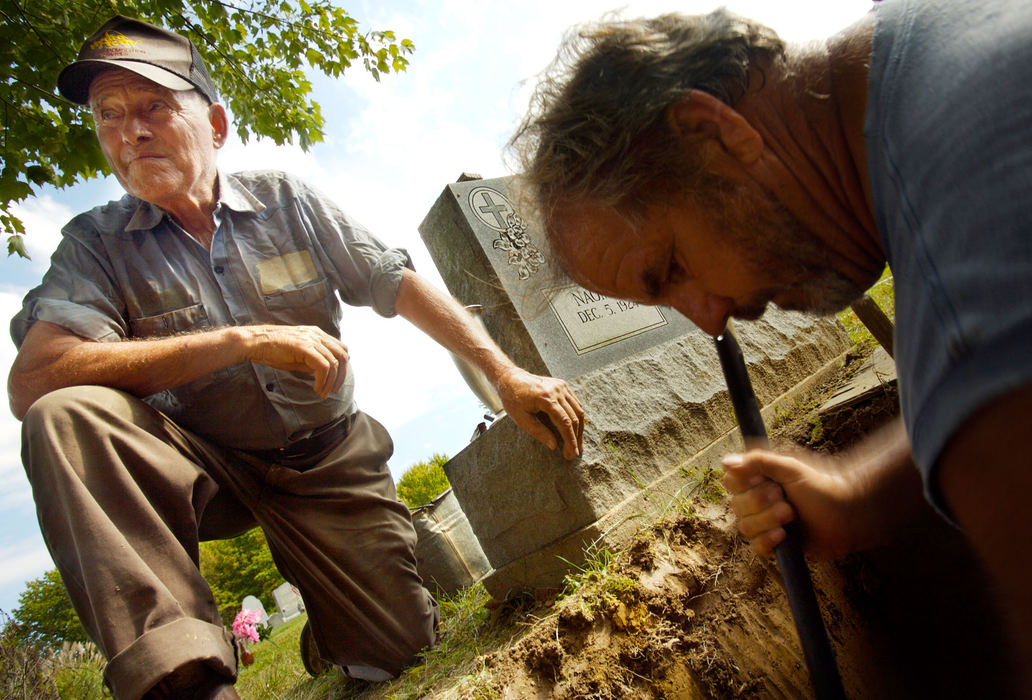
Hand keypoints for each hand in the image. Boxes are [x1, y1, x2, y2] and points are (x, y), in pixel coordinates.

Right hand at [240, 324, 348, 397]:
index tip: (335, 382)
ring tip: (322, 393)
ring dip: (330, 382)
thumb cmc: (273, 350)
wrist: (255, 342)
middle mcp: (317, 335)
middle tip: (333, 391)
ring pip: (334, 363)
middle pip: (342, 355)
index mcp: (317, 334)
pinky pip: (323, 367)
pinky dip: (322, 381)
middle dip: (341, 376)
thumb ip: (313, 361)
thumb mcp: (298, 355)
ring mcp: (311, 340)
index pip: (340, 348)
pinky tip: (316, 389)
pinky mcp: (305, 347)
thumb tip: (325, 374)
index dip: (343, 367)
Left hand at [495, 367, 583, 458]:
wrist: (510, 379)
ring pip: (578, 410)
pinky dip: (576, 417)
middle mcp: (557, 390)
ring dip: (579, 428)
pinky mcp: (562, 385)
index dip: (570, 440)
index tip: (572, 453)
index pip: (564, 422)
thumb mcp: (521, 419)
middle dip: (575, 437)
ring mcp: (561, 386)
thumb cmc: (512, 399)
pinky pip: (575, 403)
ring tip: (577, 444)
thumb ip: (539, 432)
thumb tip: (554, 446)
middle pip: (574, 417)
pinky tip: (575, 429)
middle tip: (573, 453)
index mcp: (546, 398)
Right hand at [721, 449, 858, 559]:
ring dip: (767, 521)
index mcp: (758, 479)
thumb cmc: (821, 486)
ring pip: (745, 527)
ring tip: (790, 515)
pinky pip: (756, 547)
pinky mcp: (775, 542)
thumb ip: (758, 461)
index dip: (744, 484)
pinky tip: (783, 535)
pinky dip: (766, 541)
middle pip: (737, 506)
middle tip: (785, 499)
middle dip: (760, 503)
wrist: (847, 513)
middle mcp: (757, 501)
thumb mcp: (789, 468)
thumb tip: (725, 462)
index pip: (731, 482)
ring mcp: (765, 522)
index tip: (766, 481)